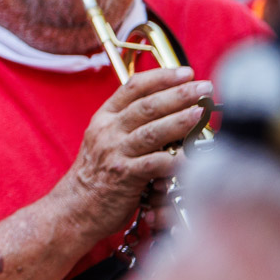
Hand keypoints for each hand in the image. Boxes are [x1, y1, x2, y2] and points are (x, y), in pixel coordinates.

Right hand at [58, 66, 213, 237]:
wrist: (74, 207)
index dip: (161, 76)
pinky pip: (155, 164)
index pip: (133, 87)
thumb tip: (172, 108)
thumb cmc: (97, 175)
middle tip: (204, 87)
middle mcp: (108, 131)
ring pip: (152, 131)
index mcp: (105, 117)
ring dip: (180, 120)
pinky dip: (176, 159)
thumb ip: (131, 123)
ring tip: (202, 112)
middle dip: (179, 94)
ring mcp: (115, 153)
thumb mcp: (106, 140)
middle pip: (146, 105)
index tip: (185, 72)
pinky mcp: (124, 176)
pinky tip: (194, 155)